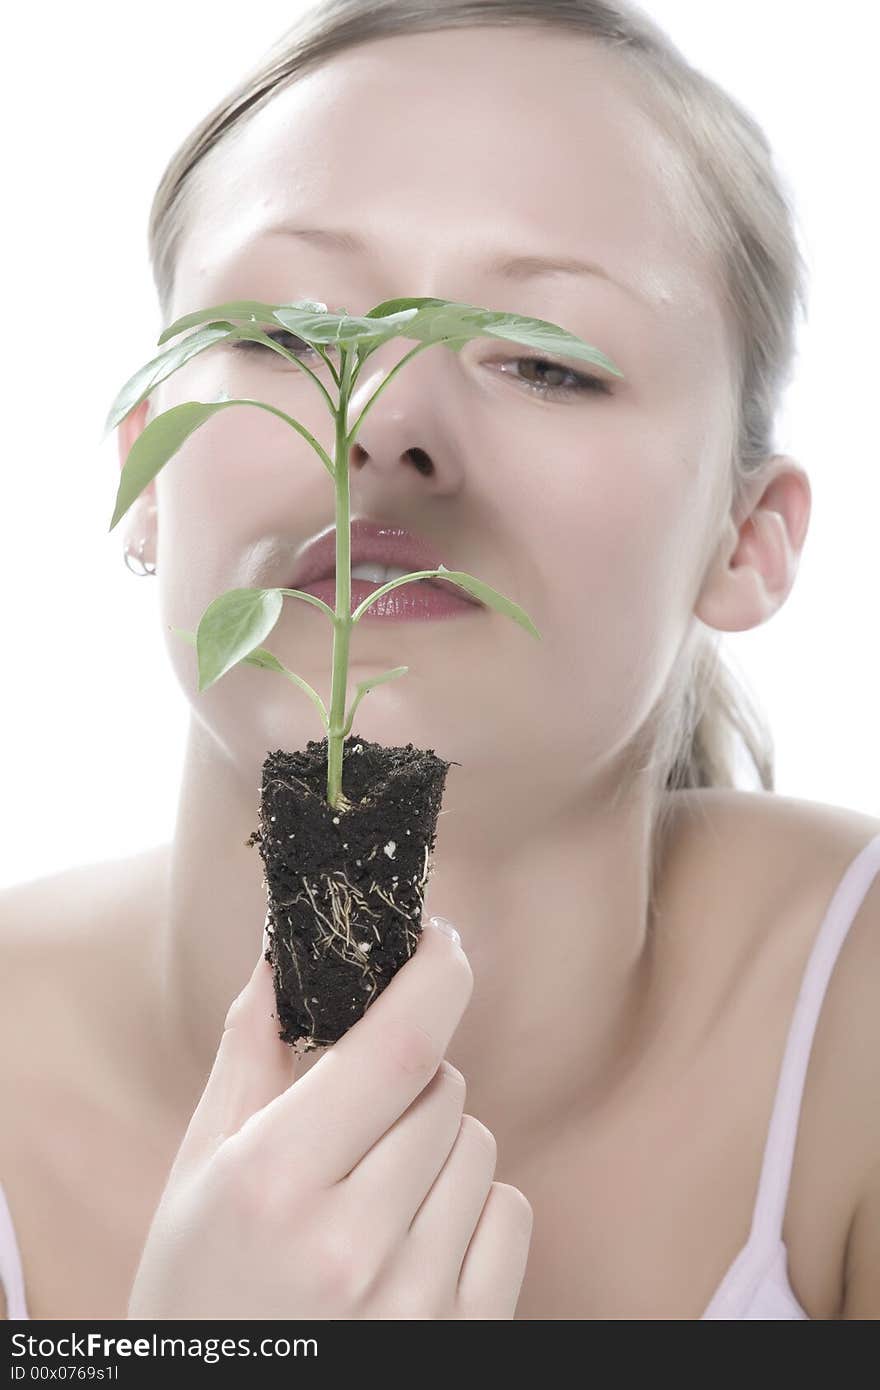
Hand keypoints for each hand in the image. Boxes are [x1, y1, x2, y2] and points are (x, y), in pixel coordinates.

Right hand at [126, 921, 533, 1318]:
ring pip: (479, 1145)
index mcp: (274, 1183)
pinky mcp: (465, 1337)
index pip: (397, 1046)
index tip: (439, 942)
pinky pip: (510, 1212)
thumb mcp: (198, 1172)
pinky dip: (473, 1205)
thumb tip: (283, 949)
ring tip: (374, 1192)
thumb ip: (250, 1054)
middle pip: (443, 1088)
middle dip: (409, 1075)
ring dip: (438, 1143)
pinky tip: (413, 1238)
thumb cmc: (199, 1292)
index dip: (436, 974)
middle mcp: (352, 1244)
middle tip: (359, 1115)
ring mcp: (416, 1299)